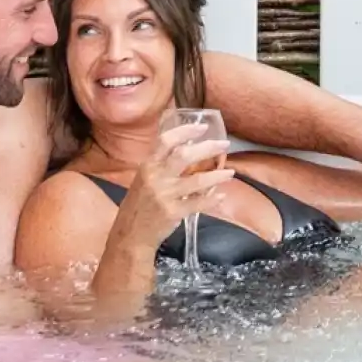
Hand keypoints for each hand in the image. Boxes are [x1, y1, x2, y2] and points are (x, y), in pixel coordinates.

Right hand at [118, 122, 233, 235]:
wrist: (131, 234)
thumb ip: (163, 165)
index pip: (166, 141)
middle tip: (224, 145)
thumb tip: (189, 149)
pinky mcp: (173, 212)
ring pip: (196, 181)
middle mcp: (155, 177)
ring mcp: (164, 195)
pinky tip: (221, 196)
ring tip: (230, 173)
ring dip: (216, 176)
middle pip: (184, 155)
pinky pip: (198, 203)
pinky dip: (212, 200)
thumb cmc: (140, 205)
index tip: (203, 127)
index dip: (185, 131)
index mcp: (148, 166)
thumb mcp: (145, 179)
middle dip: (208, 148)